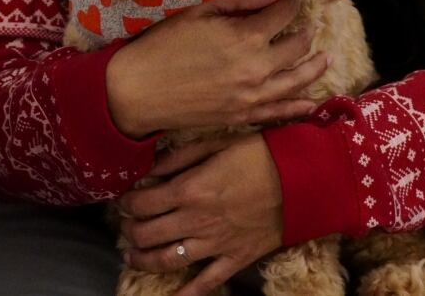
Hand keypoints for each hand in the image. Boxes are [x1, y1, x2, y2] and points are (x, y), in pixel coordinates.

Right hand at [106, 0, 328, 136]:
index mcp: (246, 37)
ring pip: (296, 82)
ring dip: (314, 68)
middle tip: (312, 23)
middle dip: (307, 32)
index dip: (292, 1)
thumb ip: (240, 2)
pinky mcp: (242, 116)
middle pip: (296, 47)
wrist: (139, 91)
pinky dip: (298, 107)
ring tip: (326, 58)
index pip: (282, 14)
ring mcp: (251, 97)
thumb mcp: (199, 11)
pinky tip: (310, 103)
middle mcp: (256, 68)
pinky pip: (279, 112)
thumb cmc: (164, 45)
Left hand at [120, 134, 283, 295]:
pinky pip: (205, 283)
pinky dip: (186, 294)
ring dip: (144, 260)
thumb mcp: (217, 142)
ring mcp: (214, 244)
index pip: (143, 203)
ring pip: (168, 260)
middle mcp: (196, 221)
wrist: (300, 179)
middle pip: (148, 234)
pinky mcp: (234, 259)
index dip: (127, 202)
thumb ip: (180, 157)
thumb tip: (150, 169)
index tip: (124, 199)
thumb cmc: (259, 154)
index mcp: (190, 189)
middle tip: (124, 226)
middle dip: (129, 231)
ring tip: (133, 256)